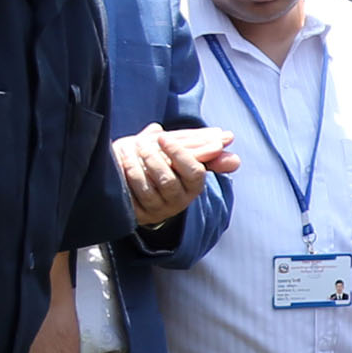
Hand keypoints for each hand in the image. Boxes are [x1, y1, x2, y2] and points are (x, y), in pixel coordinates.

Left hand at [119, 125, 238, 229]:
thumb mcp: (179, 151)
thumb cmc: (161, 162)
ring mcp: (158, 210)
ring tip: (130, 147)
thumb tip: (229, 137)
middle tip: (141, 143)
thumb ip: (201, 144)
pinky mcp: (139, 214)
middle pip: (169, 182)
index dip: (179, 154)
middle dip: (154, 159)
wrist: (134, 181)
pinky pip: (132, 198)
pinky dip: (126, 177)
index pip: (194, 172)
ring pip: (149, 190)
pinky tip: (122, 161)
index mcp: (193, 185)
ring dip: (137, 166)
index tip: (163, 137)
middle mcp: (178, 201)